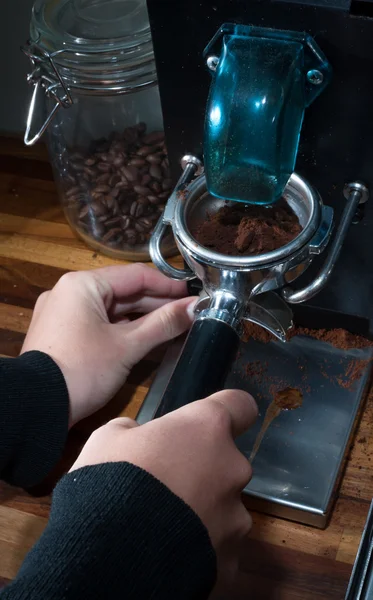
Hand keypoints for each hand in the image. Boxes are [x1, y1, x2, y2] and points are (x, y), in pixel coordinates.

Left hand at [21, 264, 195, 425]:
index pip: (135, 276)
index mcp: (82, 285)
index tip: (192, 294)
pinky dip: (122, 328)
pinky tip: (146, 336)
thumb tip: (194, 308)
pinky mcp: (62, 333)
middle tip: (188, 312)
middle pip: (122, 291)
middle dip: (156, 303)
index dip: (167, 285)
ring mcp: (63, 313)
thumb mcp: (127, 346)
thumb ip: (163, 324)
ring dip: (141, 317)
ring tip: (173, 324)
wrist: (37, 407)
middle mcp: (70, 292)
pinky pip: (99, 323)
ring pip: (111, 309)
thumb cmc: (83, 370)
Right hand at [70, 389, 257, 588]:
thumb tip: (139, 439)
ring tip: (163, 529)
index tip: (210, 424)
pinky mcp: (231, 561)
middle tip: (164, 487)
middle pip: (225, 462)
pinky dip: (199, 550)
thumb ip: (136, 432)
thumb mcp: (108, 438)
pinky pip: (217, 548)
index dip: (228, 411)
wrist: (110, 556)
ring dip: (202, 513)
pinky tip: (169, 556)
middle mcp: (232, 468)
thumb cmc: (110, 481)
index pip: (240, 406)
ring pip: (224, 508)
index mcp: (207, 428)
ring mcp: (236, 517)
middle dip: (202, 472)